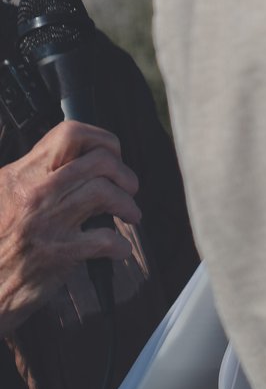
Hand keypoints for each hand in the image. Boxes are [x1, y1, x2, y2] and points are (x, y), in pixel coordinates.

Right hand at [0, 121, 140, 340]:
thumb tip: (79, 160)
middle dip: (124, 174)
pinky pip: (105, 239)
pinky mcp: (57, 253)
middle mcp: (33, 194)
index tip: (113, 157)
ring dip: (127, 205)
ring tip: (129, 216)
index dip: (103, 141)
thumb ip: (36, 176)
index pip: (70, 135)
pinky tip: (116, 249)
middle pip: (99, 161)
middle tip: (128, 189)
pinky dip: (119, 245)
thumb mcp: (5, 197)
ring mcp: (45, 222)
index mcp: (20, 175)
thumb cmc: (0, 242)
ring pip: (104, 192)